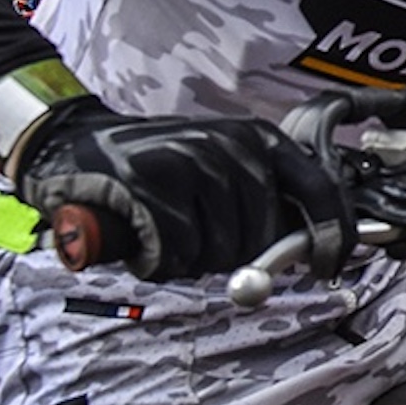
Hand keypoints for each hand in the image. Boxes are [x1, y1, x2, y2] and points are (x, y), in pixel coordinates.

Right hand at [20, 104, 354, 280]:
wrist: (74, 142)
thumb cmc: (157, 166)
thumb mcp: (221, 165)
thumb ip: (264, 198)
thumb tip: (307, 249)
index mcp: (259, 138)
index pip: (318, 189)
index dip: (332, 235)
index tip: (330, 266)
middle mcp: (233, 144)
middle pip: (262, 237)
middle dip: (232, 255)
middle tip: (195, 238)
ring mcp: (192, 160)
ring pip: (220, 251)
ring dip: (191, 258)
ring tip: (166, 229)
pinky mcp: (151, 183)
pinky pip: (177, 252)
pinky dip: (159, 260)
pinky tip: (144, 236)